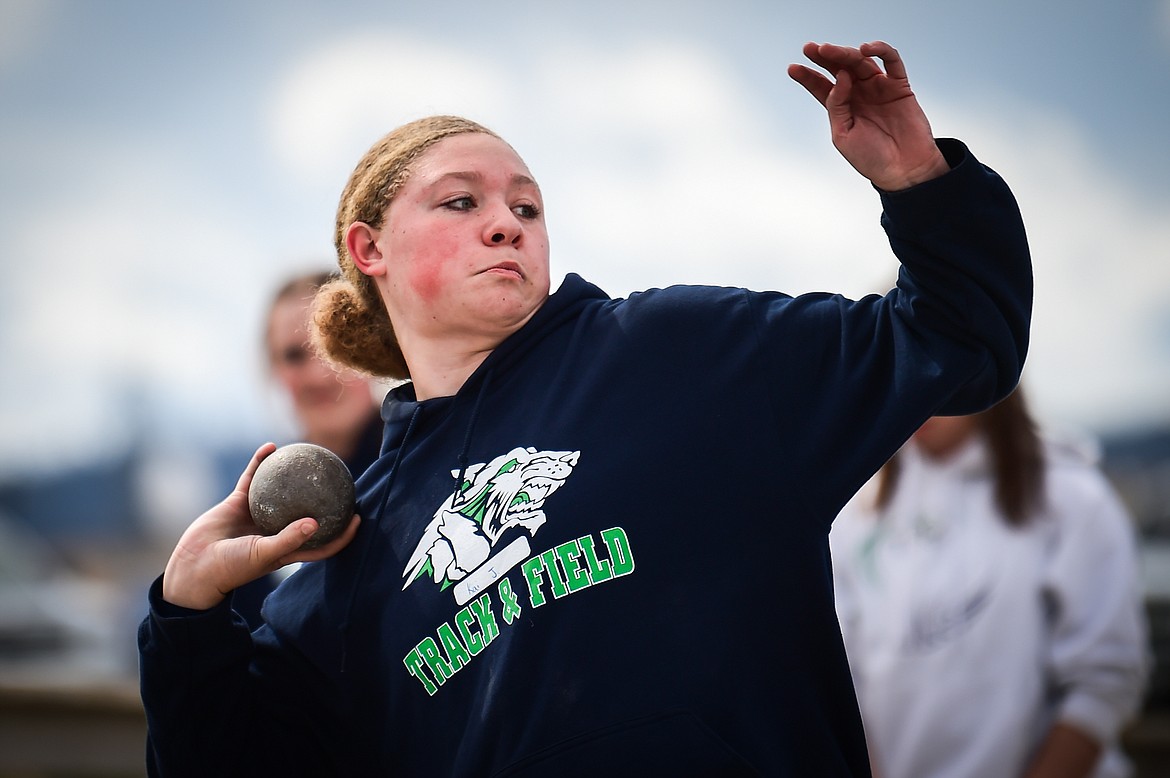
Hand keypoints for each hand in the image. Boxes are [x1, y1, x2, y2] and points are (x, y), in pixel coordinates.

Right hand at [162, 443, 361, 609]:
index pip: (323, 543)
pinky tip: (271, 446)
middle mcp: (276, 530)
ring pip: (281, 491)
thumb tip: (316, 524)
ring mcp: (258, 515)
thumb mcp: (263, 555)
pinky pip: (253, 478)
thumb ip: (288, 540)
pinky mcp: (238, 503)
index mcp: (288, 548)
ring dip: (293, 475)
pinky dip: (261, 462)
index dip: (342, 533)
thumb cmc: (231, 568)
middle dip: (323, 499)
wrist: (193, 566)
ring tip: (309, 455)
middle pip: (307, 512)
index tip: (357, 517)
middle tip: (340, 480)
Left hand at [788, 41, 949, 190]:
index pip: (821, 87)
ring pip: (860, 61)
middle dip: (825, 57)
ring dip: (845, 53)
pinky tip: (866, 49)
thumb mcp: (843, 135)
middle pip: (840, 68)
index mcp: (842, 107)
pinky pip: (892, 61)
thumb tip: (841, 76)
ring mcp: (879, 88)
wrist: (904, 170)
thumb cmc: (872, 158)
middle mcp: (859, 94)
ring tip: (831, 50)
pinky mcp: (899, 86)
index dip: (807, 77)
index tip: (792, 68)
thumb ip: (837, 106)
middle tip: (812, 49)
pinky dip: (880, 50)